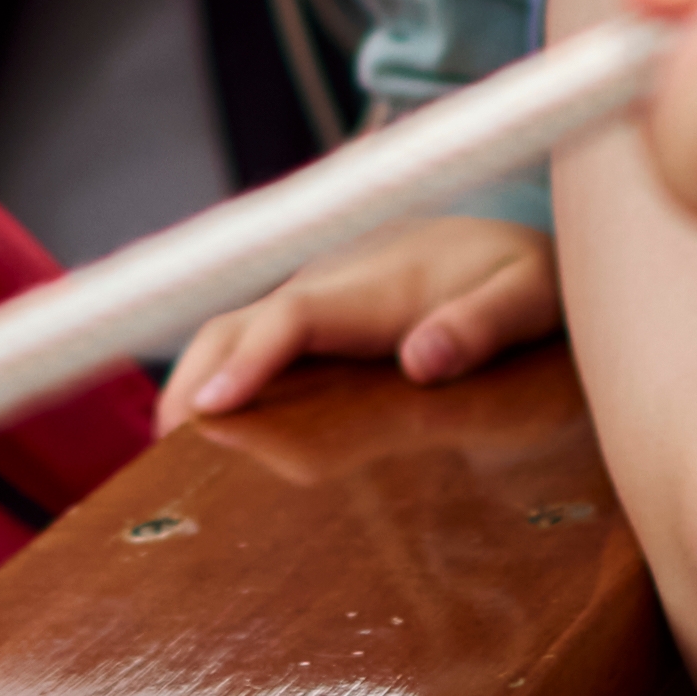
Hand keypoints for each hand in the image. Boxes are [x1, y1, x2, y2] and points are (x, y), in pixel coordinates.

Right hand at [154, 212, 558, 432]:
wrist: (519, 242)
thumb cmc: (528, 280)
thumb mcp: (531, 298)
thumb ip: (483, 325)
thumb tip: (421, 360)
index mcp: (378, 285)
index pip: (295, 316)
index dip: (249, 358)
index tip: (213, 407)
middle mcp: (330, 285)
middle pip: (237, 320)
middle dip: (194, 376)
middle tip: (164, 453)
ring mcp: (317, 299)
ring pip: (237, 331)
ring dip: (198, 380)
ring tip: (171, 451)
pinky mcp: (317, 316)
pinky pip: (258, 342)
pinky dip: (223, 376)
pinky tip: (212, 423)